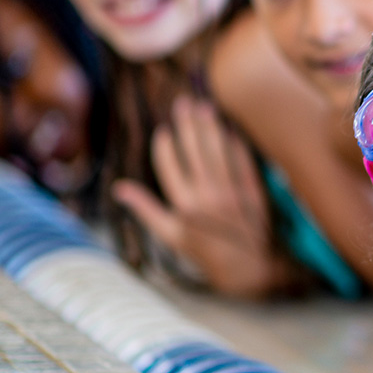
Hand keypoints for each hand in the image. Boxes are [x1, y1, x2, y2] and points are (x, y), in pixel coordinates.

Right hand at [113, 95, 283, 296]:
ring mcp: (232, 190)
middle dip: (187, 123)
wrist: (251, 269)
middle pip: (194, 148)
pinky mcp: (253, 189)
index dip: (165, 145)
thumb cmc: (206, 254)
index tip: (163, 130)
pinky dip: (235, 142)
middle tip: (183, 103)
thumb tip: (119, 189)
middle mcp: (207, 194)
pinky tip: (229, 129)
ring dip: (210, 126)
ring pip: (218, 149)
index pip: (169, 164)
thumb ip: (146, 209)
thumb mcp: (170, 236)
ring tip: (205, 107)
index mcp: (184, 205)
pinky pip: (242, 159)